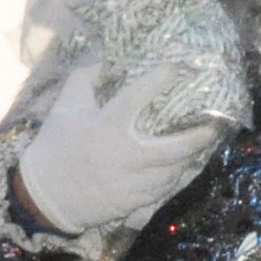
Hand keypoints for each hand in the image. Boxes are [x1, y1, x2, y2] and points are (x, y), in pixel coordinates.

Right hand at [15, 63, 223, 236]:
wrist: (44, 195)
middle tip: (216, 125)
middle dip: (198, 137)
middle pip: (172, 148)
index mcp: (106, 126)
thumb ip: (86, 77)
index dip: (160, 80)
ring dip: (189, 158)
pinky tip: (180, 166)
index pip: (138, 97)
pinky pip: (162, 189)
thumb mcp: (66, 105)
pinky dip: (173, 176)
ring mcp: (130, 183)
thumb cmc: (56, 145)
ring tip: (203, 144)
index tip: (175, 68)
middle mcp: (123, 155)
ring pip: (172, 171)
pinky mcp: (132, 202)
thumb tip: (108, 58)